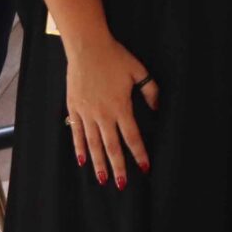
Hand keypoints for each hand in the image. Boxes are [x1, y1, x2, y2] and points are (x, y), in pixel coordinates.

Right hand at [63, 32, 158, 188]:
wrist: (87, 47)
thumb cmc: (115, 57)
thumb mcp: (138, 71)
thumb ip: (151, 91)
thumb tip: (156, 110)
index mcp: (121, 106)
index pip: (132, 137)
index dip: (139, 154)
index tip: (144, 168)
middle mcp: (103, 114)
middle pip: (111, 146)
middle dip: (118, 167)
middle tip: (122, 185)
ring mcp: (86, 112)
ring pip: (93, 144)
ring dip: (98, 163)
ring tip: (103, 179)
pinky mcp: (74, 108)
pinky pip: (77, 133)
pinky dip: (79, 148)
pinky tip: (83, 161)